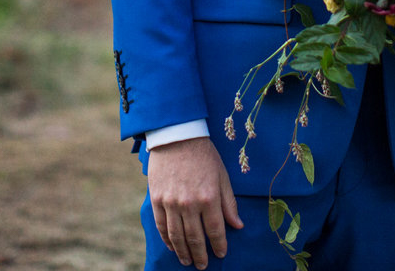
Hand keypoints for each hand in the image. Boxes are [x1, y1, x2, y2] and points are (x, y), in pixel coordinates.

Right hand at [147, 137, 243, 268]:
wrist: (177, 136)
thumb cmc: (204, 155)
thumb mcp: (222, 176)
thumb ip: (229, 203)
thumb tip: (237, 226)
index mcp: (209, 197)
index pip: (215, 230)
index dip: (219, 245)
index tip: (221, 254)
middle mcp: (189, 203)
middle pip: (195, 238)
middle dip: (200, 255)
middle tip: (202, 265)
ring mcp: (171, 202)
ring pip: (176, 236)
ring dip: (182, 252)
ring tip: (187, 261)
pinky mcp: (157, 199)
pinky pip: (161, 225)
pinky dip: (166, 239)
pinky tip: (171, 246)